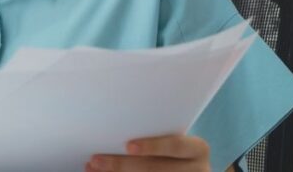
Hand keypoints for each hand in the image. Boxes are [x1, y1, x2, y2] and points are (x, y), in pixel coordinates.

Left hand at [85, 134, 210, 170]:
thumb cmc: (170, 146)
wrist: (185, 167)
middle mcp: (199, 169)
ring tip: (93, 168)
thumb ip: (154, 132)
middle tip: (96, 160)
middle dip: (122, 165)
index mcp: (198, 149)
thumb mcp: (170, 136)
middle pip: (157, 169)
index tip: (128, 146)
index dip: (153, 146)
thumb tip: (114, 126)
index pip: (176, 146)